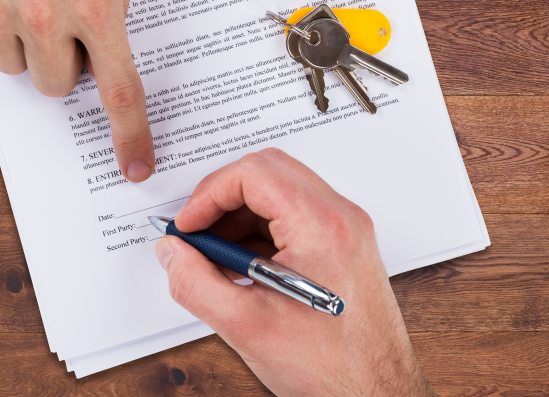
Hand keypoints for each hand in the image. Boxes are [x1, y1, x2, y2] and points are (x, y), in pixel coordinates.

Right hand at [0, 0, 154, 181]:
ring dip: (27, 45)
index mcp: (96, 5)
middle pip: (57, 87)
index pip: (119, 92)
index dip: (131, 135)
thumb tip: (108, 38)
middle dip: (64, 64)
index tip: (136, 166)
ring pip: (15, 68)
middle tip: (65, 26)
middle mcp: (44, 16)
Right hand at [154, 149, 435, 395]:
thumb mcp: (245, 326)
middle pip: (267, 173)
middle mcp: (340, 218)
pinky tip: (240, 268)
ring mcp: (345, 230)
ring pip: (278, 192)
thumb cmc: (331, 368)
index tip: (188, 226)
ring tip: (214, 258)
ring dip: (238, 217)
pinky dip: (259, 232)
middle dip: (221, 200)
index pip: (253, 173)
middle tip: (196, 234)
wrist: (376, 396)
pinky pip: (292, 217)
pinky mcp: (343, 246)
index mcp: (322, 226)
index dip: (208, 195)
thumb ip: (194, 282)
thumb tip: (172, 252)